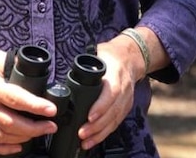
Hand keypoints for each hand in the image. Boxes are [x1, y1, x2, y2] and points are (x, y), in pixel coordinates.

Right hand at [0, 45, 57, 153]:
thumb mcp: (2, 57)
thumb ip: (19, 65)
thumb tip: (39, 71)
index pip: (15, 99)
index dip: (35, 106)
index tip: (51, 109)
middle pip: (10, 123)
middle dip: (34, 128)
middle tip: (52, 125)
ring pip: (2, 135)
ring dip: (24, 137)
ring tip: (42, 131)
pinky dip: (5, 149)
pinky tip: (19, 147)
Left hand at [77, 35, 144, 149]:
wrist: (129, 58)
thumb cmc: (109, 56)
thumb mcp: (98, 54)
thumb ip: (84, 65)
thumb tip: (66, 75)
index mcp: (115, 74)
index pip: (111, 92)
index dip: (101, 106)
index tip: (89, 116)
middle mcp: (124, 88)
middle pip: (113, 111)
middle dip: (97, 125)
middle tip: (82, 133)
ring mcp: (127, 98)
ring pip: (115, 119)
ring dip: (100, 133)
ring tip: (85, 141)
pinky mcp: (126, 106)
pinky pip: (117, 122)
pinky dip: (105, 133)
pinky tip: (95, 140)